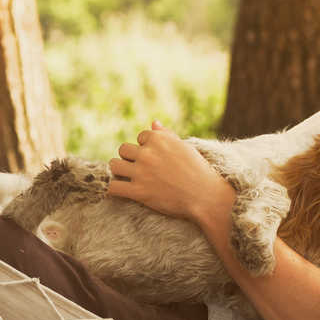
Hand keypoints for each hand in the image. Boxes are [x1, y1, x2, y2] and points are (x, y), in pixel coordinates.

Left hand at [107, 121, 235, 225]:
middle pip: (123, 149)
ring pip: (114, 165)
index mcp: (159, 139)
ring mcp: (141, 172)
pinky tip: (120, 191)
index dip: (146, 148)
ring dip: (119, 171)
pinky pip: (113, 187)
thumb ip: (166, 135)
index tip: (155, 158)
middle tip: (140, 169)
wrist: (206, 196)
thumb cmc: (198, 171)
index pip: (140, 137)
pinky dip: (113, 189)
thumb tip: (153, 123)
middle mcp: (147, 153)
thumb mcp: (184, 147)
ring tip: (128, 177)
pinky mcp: (138, 191)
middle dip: (130, 158)